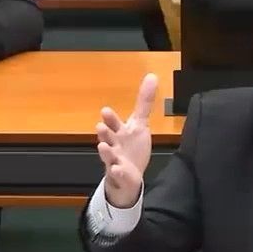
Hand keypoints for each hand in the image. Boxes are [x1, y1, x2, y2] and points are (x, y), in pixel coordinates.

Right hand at [96, 74, 158, 207]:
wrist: (128, 175)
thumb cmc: (131, 147)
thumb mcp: (140, 124)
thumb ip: (144, 102)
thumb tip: (152, 76)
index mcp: (119, 132)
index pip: (114, 123)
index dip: (110, 118)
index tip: (106, 111)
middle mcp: (114, 145)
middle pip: (108, 138)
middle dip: (104, 132)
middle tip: (100, 126)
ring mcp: (115, 160)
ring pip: (108, 156)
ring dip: (105, 152)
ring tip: (102, 147)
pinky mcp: (120, 175)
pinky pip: (117, 174)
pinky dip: (117, 172)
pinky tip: (117, 169)